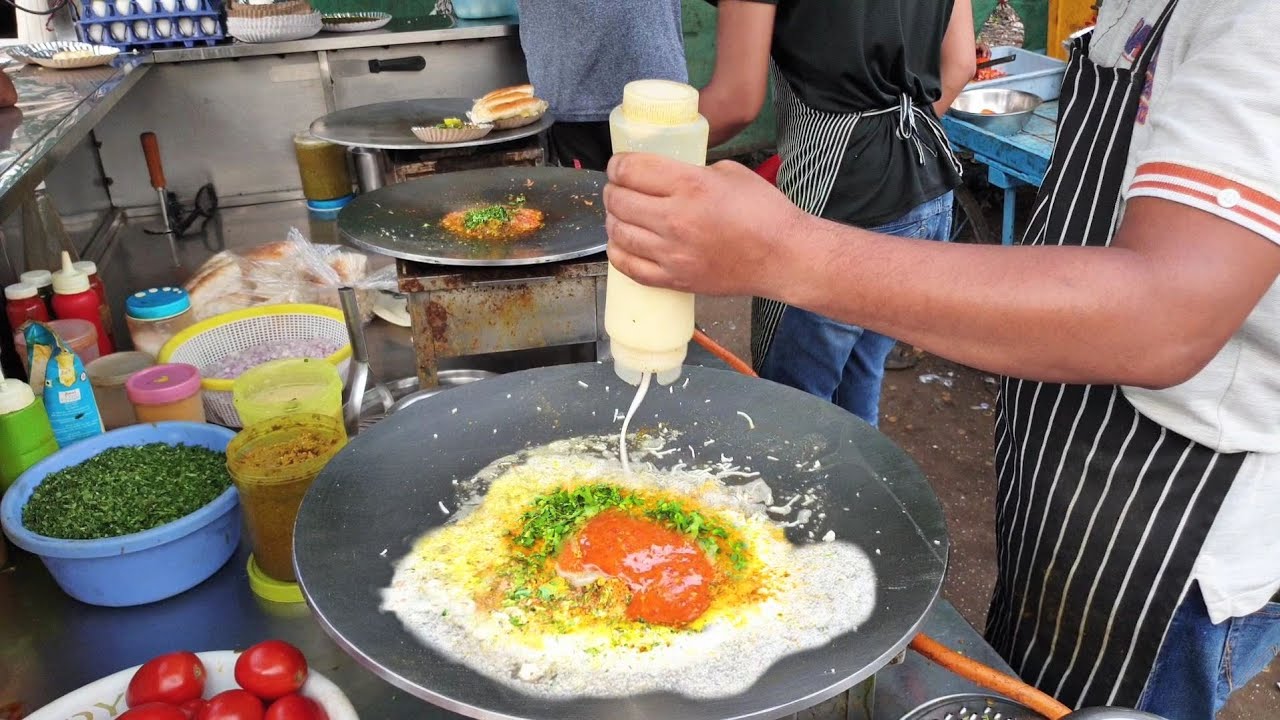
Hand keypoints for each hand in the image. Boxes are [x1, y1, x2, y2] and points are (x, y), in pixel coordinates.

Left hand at [604, 153, 806, 295]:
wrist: (783, 256)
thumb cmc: (765, 213)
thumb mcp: (729, 173)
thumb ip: (693, 171)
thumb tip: (667, 177)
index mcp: (690, 185)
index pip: (630, 170)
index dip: (617, 164)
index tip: (619, 165)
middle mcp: (675, 219)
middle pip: (619, 200)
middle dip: (612, 190)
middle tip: (618, 188)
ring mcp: (672, 253)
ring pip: (619, 233)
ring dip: (613, 219)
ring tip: (619, 214)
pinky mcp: (675, 279)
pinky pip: (630, 267)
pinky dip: (618, 252)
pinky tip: (621, 243)